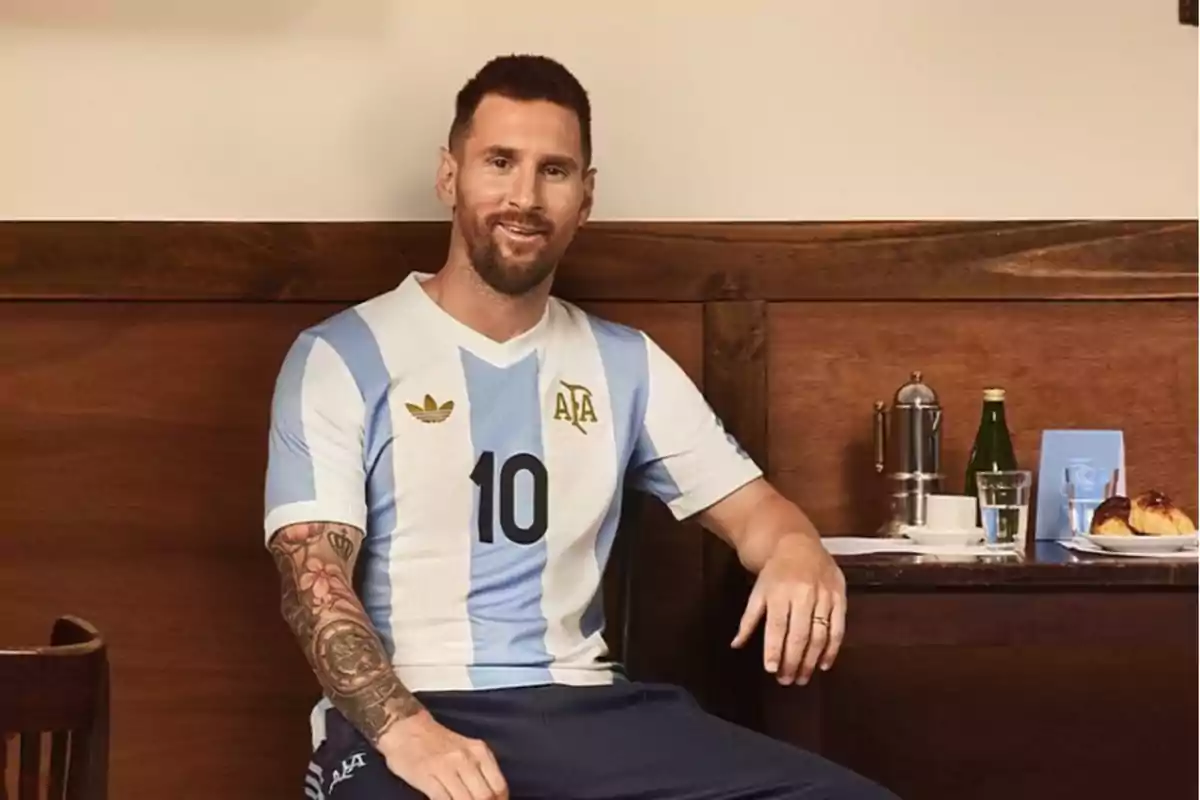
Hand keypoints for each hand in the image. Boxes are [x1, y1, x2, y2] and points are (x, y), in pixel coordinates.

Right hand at [378, 710, 508, 799]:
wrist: (404, 728)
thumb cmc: (436, 741)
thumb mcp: (467, 749)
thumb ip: (480, 770)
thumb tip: (492, 797)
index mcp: (479, 752)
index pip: (499, 787)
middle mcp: (466, 759)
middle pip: (485, 796)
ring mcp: (446, 768)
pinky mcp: (426, 777)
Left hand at [730, 534, 845, 685]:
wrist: (797, 543)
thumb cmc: (774, 573)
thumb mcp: (757, 592)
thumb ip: (749, 620)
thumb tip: (736, 645)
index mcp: (779, 592)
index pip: (777, 626)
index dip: (774, 649)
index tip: (772, 669)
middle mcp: (802, 593)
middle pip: (799, 634)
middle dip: (793, 661)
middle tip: (787, 681)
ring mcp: (823, 595)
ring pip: (819, 634)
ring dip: (811, 660)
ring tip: (802, 678)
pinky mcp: (839, 596)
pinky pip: (838, 627)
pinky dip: (832, 649)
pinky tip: (824, 664)